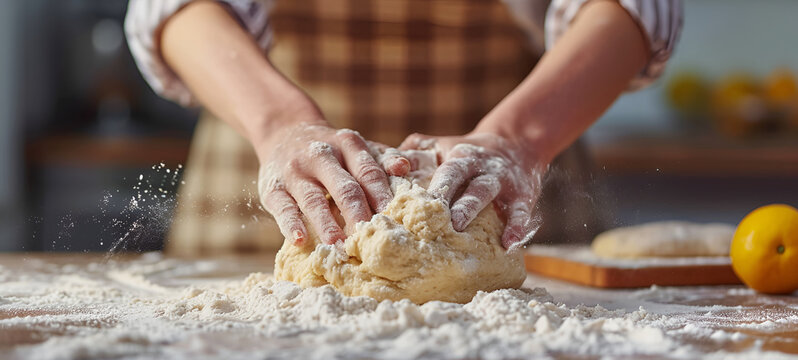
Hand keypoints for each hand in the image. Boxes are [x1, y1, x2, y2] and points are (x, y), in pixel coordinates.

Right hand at [258, 122, 409, 245]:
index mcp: (347, 144)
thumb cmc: (332, 149)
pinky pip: (283, 207)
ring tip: (339, 245)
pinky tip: (299, 240)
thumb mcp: (355, 146)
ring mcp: (295, 172)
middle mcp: (321, 155)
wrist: (284, 130)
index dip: (381, 195)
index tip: (393, 218)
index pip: (368, 171)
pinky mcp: (273, 187)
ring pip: (313, 200)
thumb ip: (382, 158)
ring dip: (326, 224)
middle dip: (358, 213)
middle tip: (369, 236)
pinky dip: (290, 224)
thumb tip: (404, 168)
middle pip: (344, 187)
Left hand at [400, 132, 545, 248]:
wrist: (517, 145)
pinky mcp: (523, 194)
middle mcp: (475, 165)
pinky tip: (509, 244)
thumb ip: (413, 154)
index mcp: (454, 156)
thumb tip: (384, 167)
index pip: (429, 163)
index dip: (415, 171)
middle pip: (455, 174)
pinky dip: (517, 227)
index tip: (399, 184)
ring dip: (470, 207)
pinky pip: (521, 210)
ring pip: (483, 190)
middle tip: (425, 212)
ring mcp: (499, 179)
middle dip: (442, 191)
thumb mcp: (442, 147)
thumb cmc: (467, 156)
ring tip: (457, 226)